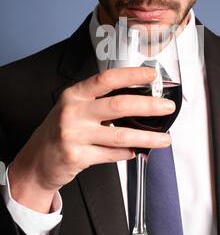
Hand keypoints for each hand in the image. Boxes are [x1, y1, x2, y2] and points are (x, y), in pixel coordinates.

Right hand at [8, 67, 174, 211]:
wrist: (37, 160)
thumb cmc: (60, 130)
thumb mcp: (74, 108)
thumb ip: (99, 102)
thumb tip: (138, 101)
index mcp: (75, 95)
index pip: (106, 79)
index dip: (132, 75)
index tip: (151, 75)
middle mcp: (73, 112)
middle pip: (119, 105)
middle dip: (149, 106)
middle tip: (167, 107)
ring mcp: (74, 135)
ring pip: (120, 135)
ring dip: (147, 137)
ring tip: (164, 138)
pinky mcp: (77, 156)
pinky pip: (112, 154)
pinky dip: (128, 153)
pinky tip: (137, 151)